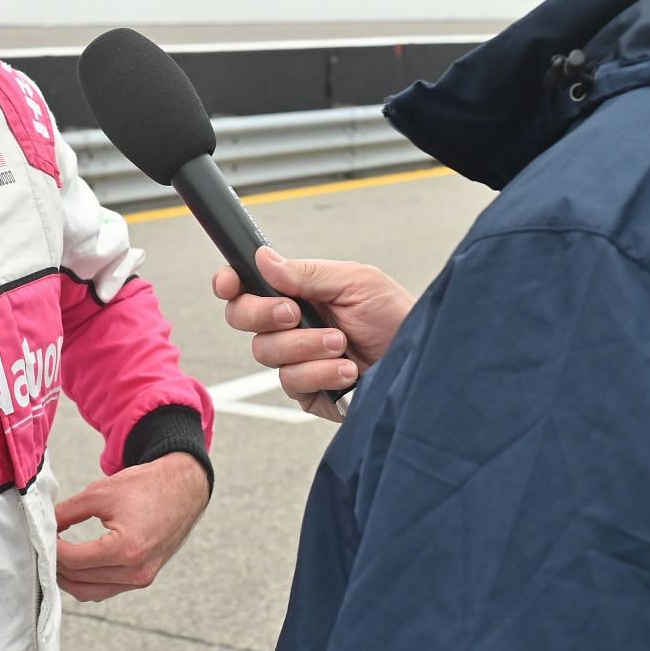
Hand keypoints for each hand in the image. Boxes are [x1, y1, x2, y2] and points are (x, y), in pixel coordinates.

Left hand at [54, 452, 208, 601]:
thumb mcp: (100, 493)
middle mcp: (136, 571)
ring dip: (69, 578)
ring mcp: (141, 579)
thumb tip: (44, 527)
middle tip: (44, 547)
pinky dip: (87, 581)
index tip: (42, 536)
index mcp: (126, 549)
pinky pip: (106, 589)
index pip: (73, 560)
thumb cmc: (146, 487)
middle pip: (79, 580)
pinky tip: (76, 564)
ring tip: (56, 556)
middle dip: (57, 565)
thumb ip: (67, 512)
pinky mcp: (143, 579)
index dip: (52, 549)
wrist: (183, 489)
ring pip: (90, 592)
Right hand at [212, 247, 413, 420]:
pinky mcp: (307, 391)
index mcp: (297, 292)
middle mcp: (290, 325)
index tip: (230, 283)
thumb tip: (263, 259)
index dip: (230, 282)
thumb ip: (307, 273)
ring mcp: (296, 359)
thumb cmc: (395, 316)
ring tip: (341, 343)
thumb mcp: (355, 282)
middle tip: (295, 312)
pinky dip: (320, 372)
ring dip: (305, 345)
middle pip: (241, 318)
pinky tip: (347, 369)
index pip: (247, 286)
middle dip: (263, 312)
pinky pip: (292, 381)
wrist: (419, 362)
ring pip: (265, 351)